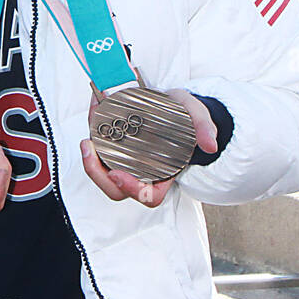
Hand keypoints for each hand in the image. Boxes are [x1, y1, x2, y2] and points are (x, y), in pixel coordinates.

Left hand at [82, 87, 217, 206]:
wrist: (174, 102)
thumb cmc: (185, 114)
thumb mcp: (197, 114)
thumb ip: (204, 126)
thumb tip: (210, 144)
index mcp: (165, 173)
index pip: (148, 196)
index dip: (132, 190)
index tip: (118, 174)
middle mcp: (143, 171)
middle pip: (116, 188)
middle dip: (98, 173)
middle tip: (90, 148)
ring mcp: (126, 161)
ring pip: (103, 172)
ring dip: (90, 159)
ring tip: (87, 138)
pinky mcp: (113, 147)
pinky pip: (98, 151)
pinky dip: (93, 136)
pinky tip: (93, 116)